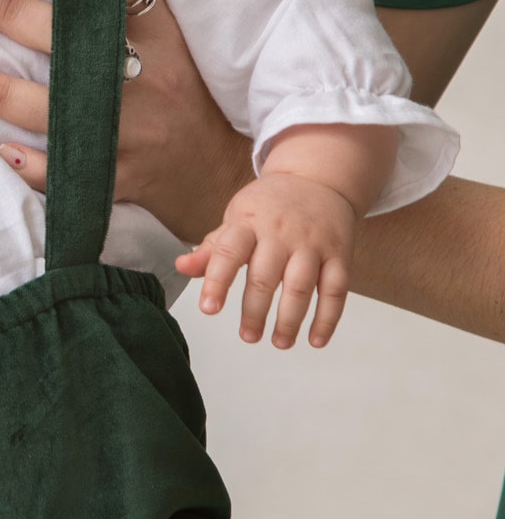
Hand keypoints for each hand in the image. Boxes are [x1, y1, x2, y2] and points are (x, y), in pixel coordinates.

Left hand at [0, 0, 250, 239]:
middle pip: (69, 36)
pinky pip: (63, 171)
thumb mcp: (166, 34)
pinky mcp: (116, 175)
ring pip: (52, 108)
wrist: (215, 167)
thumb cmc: (176, 91)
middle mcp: (143, 75)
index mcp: (156, 33)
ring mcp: (128, 129)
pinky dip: (28, 162)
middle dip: (8, 12)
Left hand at [175, 172, 354, 348]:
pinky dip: (327, 318)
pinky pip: (336, 290)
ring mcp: (312, 243)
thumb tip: (180, 267)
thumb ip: (212, 248)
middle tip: (247, 336)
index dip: (216, 281)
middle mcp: (280, 233)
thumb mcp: (236, 218)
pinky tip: (315, 341)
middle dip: (255, 310)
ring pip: (301, 286)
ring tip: (279, 342)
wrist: (318, 177)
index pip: (228, 252)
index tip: (208, 309)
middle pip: (265, 276)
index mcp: (248, 223)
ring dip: (290, 319)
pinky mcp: (339, 254)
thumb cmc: (269, 206)